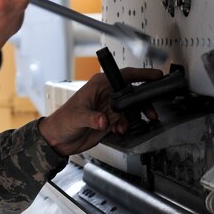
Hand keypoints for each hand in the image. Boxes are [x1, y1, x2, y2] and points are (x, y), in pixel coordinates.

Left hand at [38, 67, 164, 155]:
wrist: (57, 139)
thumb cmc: (61, 121)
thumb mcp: (76, 117)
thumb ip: (91, 118)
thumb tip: (104, 120)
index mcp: (98, 85)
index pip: (124, 75)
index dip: (142, 74)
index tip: (156, 75)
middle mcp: (106, 95)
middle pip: (132, 93)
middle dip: (143, 102)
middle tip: (151, 111)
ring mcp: (109, 108)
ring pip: (131, 109)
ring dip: (136, 117)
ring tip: (133, 124)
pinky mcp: (110, 121)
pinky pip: (126, 121)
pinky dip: (127, 126)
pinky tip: (120, 130)